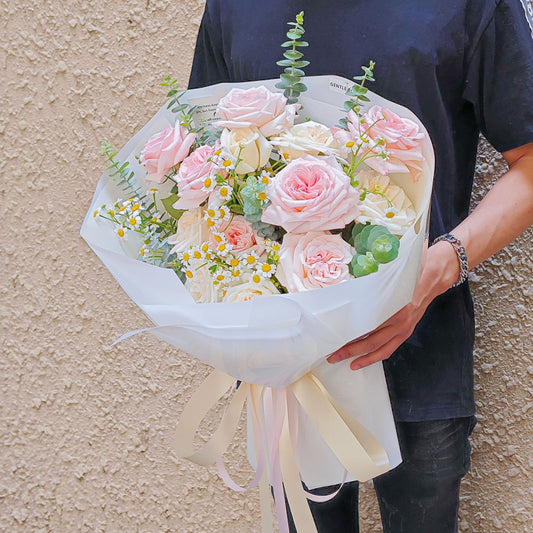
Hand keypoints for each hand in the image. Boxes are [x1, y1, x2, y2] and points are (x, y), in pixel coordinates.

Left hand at [327, 241, 459, 369]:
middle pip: (371, 341)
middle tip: (333, 355)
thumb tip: (349, 282)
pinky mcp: (406, 332)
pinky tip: (364, 360)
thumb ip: (373, 281)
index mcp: (393, 306)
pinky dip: (376, 356)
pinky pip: (390, 348)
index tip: (334, 337)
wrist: (433, 277)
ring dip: (362, 358)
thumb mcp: (391, 273)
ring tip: (346, 363)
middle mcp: (399, 321)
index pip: (366, 325)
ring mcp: (404, 328)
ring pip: (380, 349)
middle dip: (350, 350)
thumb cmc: (410, 273)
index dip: (350, 333)